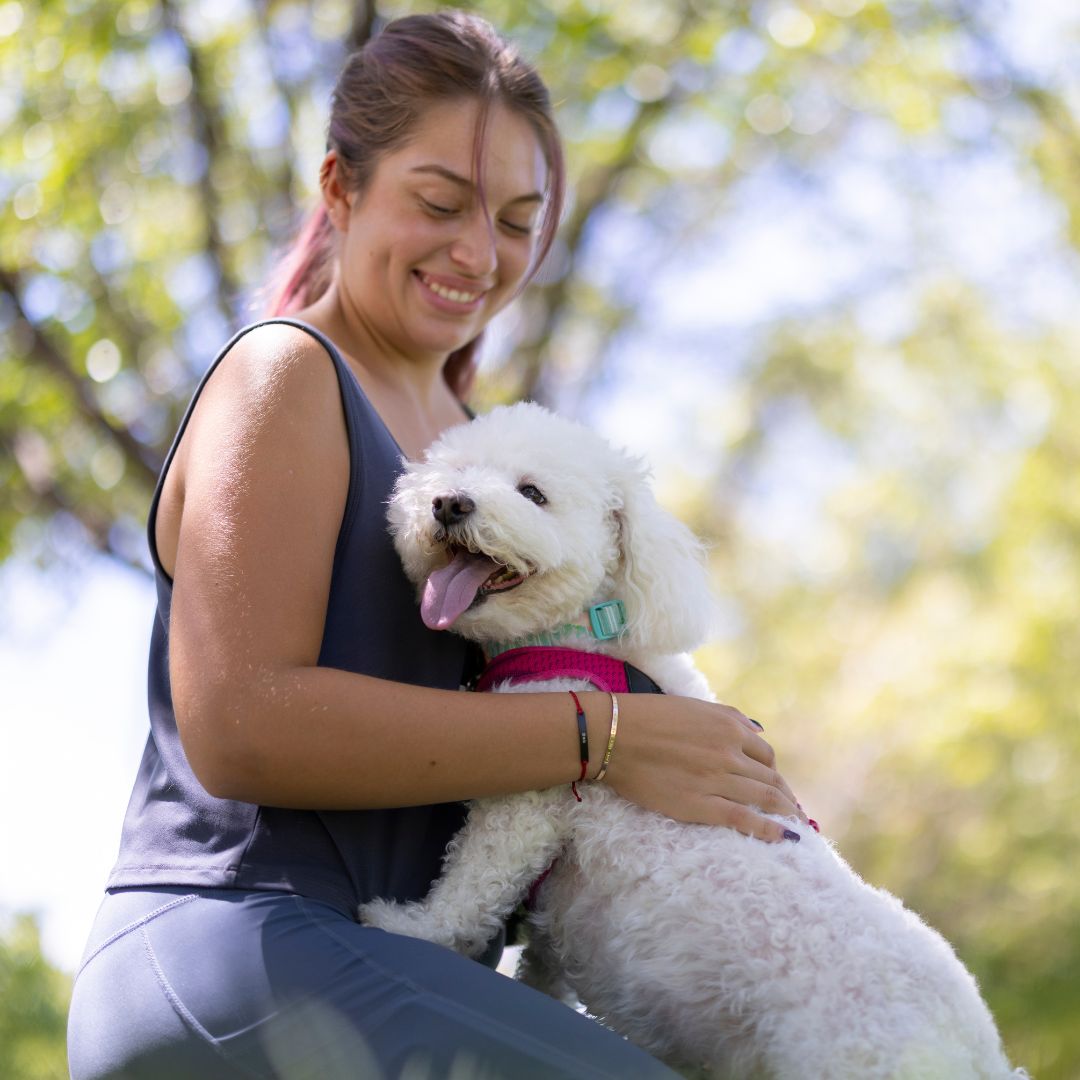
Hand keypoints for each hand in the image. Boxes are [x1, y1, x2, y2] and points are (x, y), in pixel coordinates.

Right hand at [597, 694, 809, 842]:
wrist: (613, 736)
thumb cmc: (646, 716)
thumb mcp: (694, 706)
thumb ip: (728, 718)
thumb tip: (756, 731)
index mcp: (728, 726)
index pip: (765, 754)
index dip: (773, 771)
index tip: (774, 784)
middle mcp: (729, 752)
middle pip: (770, 778)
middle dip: (785, 795)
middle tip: (793, 810)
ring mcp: (717, 780)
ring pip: (765, 799)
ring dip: (786, 813)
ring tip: (797, 825)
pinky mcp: (701, 805)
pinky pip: (744, 819)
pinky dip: (770, 830)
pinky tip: (785, 838)